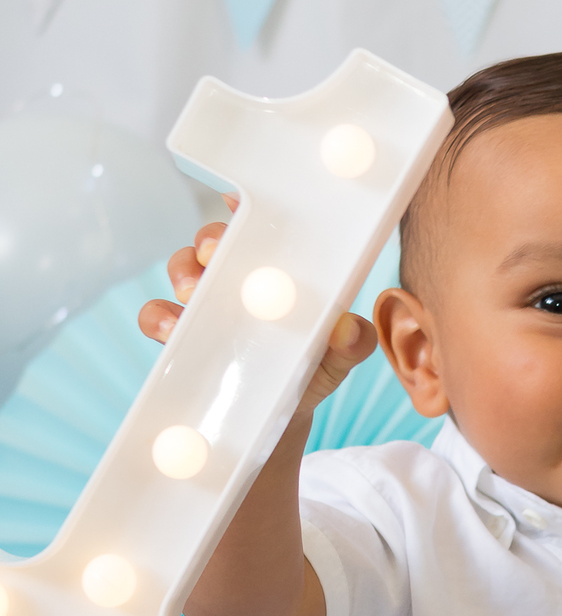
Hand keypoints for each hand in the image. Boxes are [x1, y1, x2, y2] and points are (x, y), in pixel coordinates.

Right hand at [136, 197, 376, 417]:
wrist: (282, 417)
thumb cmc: (312, 371)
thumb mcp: (338, 357)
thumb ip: (351, 342)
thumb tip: (346, 328)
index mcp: (275, 270)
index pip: (259, 224)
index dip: (246, 204)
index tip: (239, 198)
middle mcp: (236, 277)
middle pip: (215, 239)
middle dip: (210, 238)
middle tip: (214, 252)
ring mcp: (205, 305)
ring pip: (183, 268)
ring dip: (183, 273)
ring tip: (192, 294)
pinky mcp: (180, 336)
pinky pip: (157, 315)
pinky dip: (158, 317)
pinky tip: (171, 330)